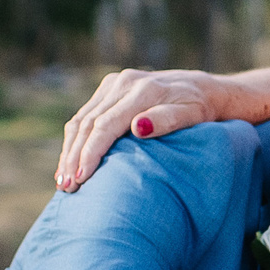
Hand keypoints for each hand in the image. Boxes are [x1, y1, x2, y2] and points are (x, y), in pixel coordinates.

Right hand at [54, 64, 269, 190]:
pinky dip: (76, 140)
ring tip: (62, 180)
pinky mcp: (110, 88)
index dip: (91, 154)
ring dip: (70, 150)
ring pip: (82, 119)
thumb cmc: (204, 109)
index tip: (81, 179)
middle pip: (88, 123)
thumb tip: (138, 128)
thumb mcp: (194, 116)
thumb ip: (168, 121)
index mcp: (142, 89)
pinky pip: (86, 116)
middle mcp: (124, 82)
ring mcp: (114, 83)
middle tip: (66, 188)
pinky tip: (71, 161)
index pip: (106, 125)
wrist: (207, 89)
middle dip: (74, 157)